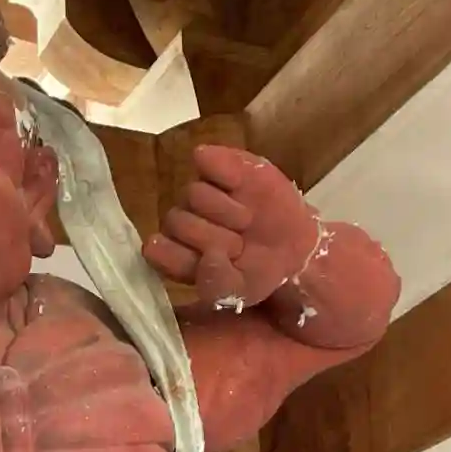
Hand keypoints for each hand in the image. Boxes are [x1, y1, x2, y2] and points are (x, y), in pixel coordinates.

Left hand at [143, 144, 318, 309]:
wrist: (294, 249)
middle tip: (239, 246)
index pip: (156, 249)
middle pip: (177, 220)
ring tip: (247, 222)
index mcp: (175, 253)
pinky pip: (207, 159)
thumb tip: (208, 257)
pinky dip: (220, 170)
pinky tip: (238, 184)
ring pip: (194, 193)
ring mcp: (199, 191)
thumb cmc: (258, 272)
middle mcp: (181, 220)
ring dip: (225, 211)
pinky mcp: (222, 165)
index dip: (182, 255)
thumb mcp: (239, 292)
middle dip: (212, 236)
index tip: (211, 261)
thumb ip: (217, 283)